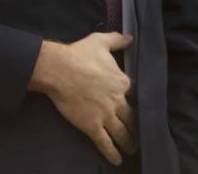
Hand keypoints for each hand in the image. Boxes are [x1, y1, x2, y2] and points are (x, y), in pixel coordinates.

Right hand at [33, 32, 135, 165]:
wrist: (58, 69)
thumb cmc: (78, 54)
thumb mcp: (99, 41)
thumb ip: (117, 40)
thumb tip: (130, 37)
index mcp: (122, 82)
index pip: (132, 95)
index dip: (133, 101)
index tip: (134, 106)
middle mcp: (117, 101)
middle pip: (131, 117)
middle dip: (136, 127)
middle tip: (138, 134)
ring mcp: (106, 115)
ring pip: (122, 132)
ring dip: (129, 142)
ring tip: (132, 149)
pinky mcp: (92, 126)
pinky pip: (105, 143)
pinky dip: (112, 153)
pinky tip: (117, 160)